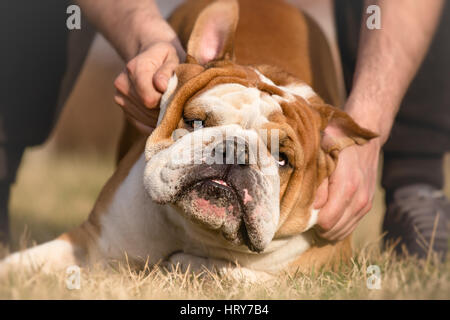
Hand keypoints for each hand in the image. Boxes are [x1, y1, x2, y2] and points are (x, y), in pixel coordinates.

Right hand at [114, 24, 185, 133]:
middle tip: (177, 101)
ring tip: (170, 105)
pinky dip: (154, 123)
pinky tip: (163, 115)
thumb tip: (161, 86)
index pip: (150, 98)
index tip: (177, 94)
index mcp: (135, 68)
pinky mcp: (123, 109)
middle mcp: (122, 83)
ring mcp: (120, 97)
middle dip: (166, 109)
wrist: (150, 56)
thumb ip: (168, 70)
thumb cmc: (166, 58)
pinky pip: (141, 125)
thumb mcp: (172, 57)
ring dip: (161, 117)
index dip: (167, 101)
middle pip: (148, 109)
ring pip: (145, 119)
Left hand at [313, 126, 380, 240]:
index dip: (310, 221)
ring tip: (314, 217)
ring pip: (343, 232)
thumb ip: (316, 182)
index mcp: (346, 186)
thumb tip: (312, 207)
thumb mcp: (321, 156)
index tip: (299, 213)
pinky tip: (326, 219)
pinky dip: (337, 227)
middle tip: (304, 216)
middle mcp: (359, 198)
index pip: (326, 221)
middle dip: (317, 227)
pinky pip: (351, 226)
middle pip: (334, 230)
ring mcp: (365, 203)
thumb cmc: (337, 144)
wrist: (364, 140)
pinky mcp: (367, 205)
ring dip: (327, 229)